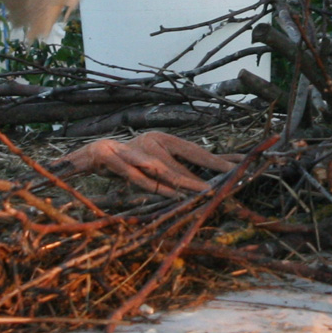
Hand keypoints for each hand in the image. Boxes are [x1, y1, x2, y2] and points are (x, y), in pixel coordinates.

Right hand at [57, 129, 240, 195]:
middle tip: (231, 180)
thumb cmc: (128, 161)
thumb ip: (174, 172)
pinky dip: (151, 184)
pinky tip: (168, 192)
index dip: (216, 158)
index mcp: (163, 139)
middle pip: (183, 161)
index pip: (195, 151)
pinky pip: (135, 175)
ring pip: (162, 170)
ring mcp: (132, 149)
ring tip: (205, 191)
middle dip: (207, 171)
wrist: (91, 154)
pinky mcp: (112, 158)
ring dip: (184, 182)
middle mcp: (151, 141)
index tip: (240, 163)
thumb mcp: (152, 164)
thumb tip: (204, 184)